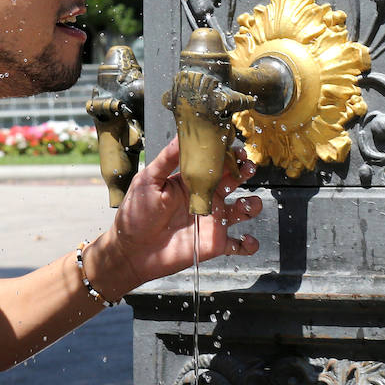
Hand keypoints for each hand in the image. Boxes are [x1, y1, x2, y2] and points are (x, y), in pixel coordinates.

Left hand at [88, 136, 261, 297]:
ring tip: (245, 205)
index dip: (229, 154)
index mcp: (191, 180)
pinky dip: (250, 244)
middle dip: (245, 171)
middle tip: (245, 168)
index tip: (235, 149)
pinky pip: (240, 245)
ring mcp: (213, 220)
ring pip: (244, 209)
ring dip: (252, 204)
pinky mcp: (215, 244)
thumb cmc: (135, 214)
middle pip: (235, 180)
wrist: (131, 251)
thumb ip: (168, 159)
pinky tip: (247, 240)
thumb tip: (183, 133)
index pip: (216, 161)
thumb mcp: (148, 180)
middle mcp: (206, 197)